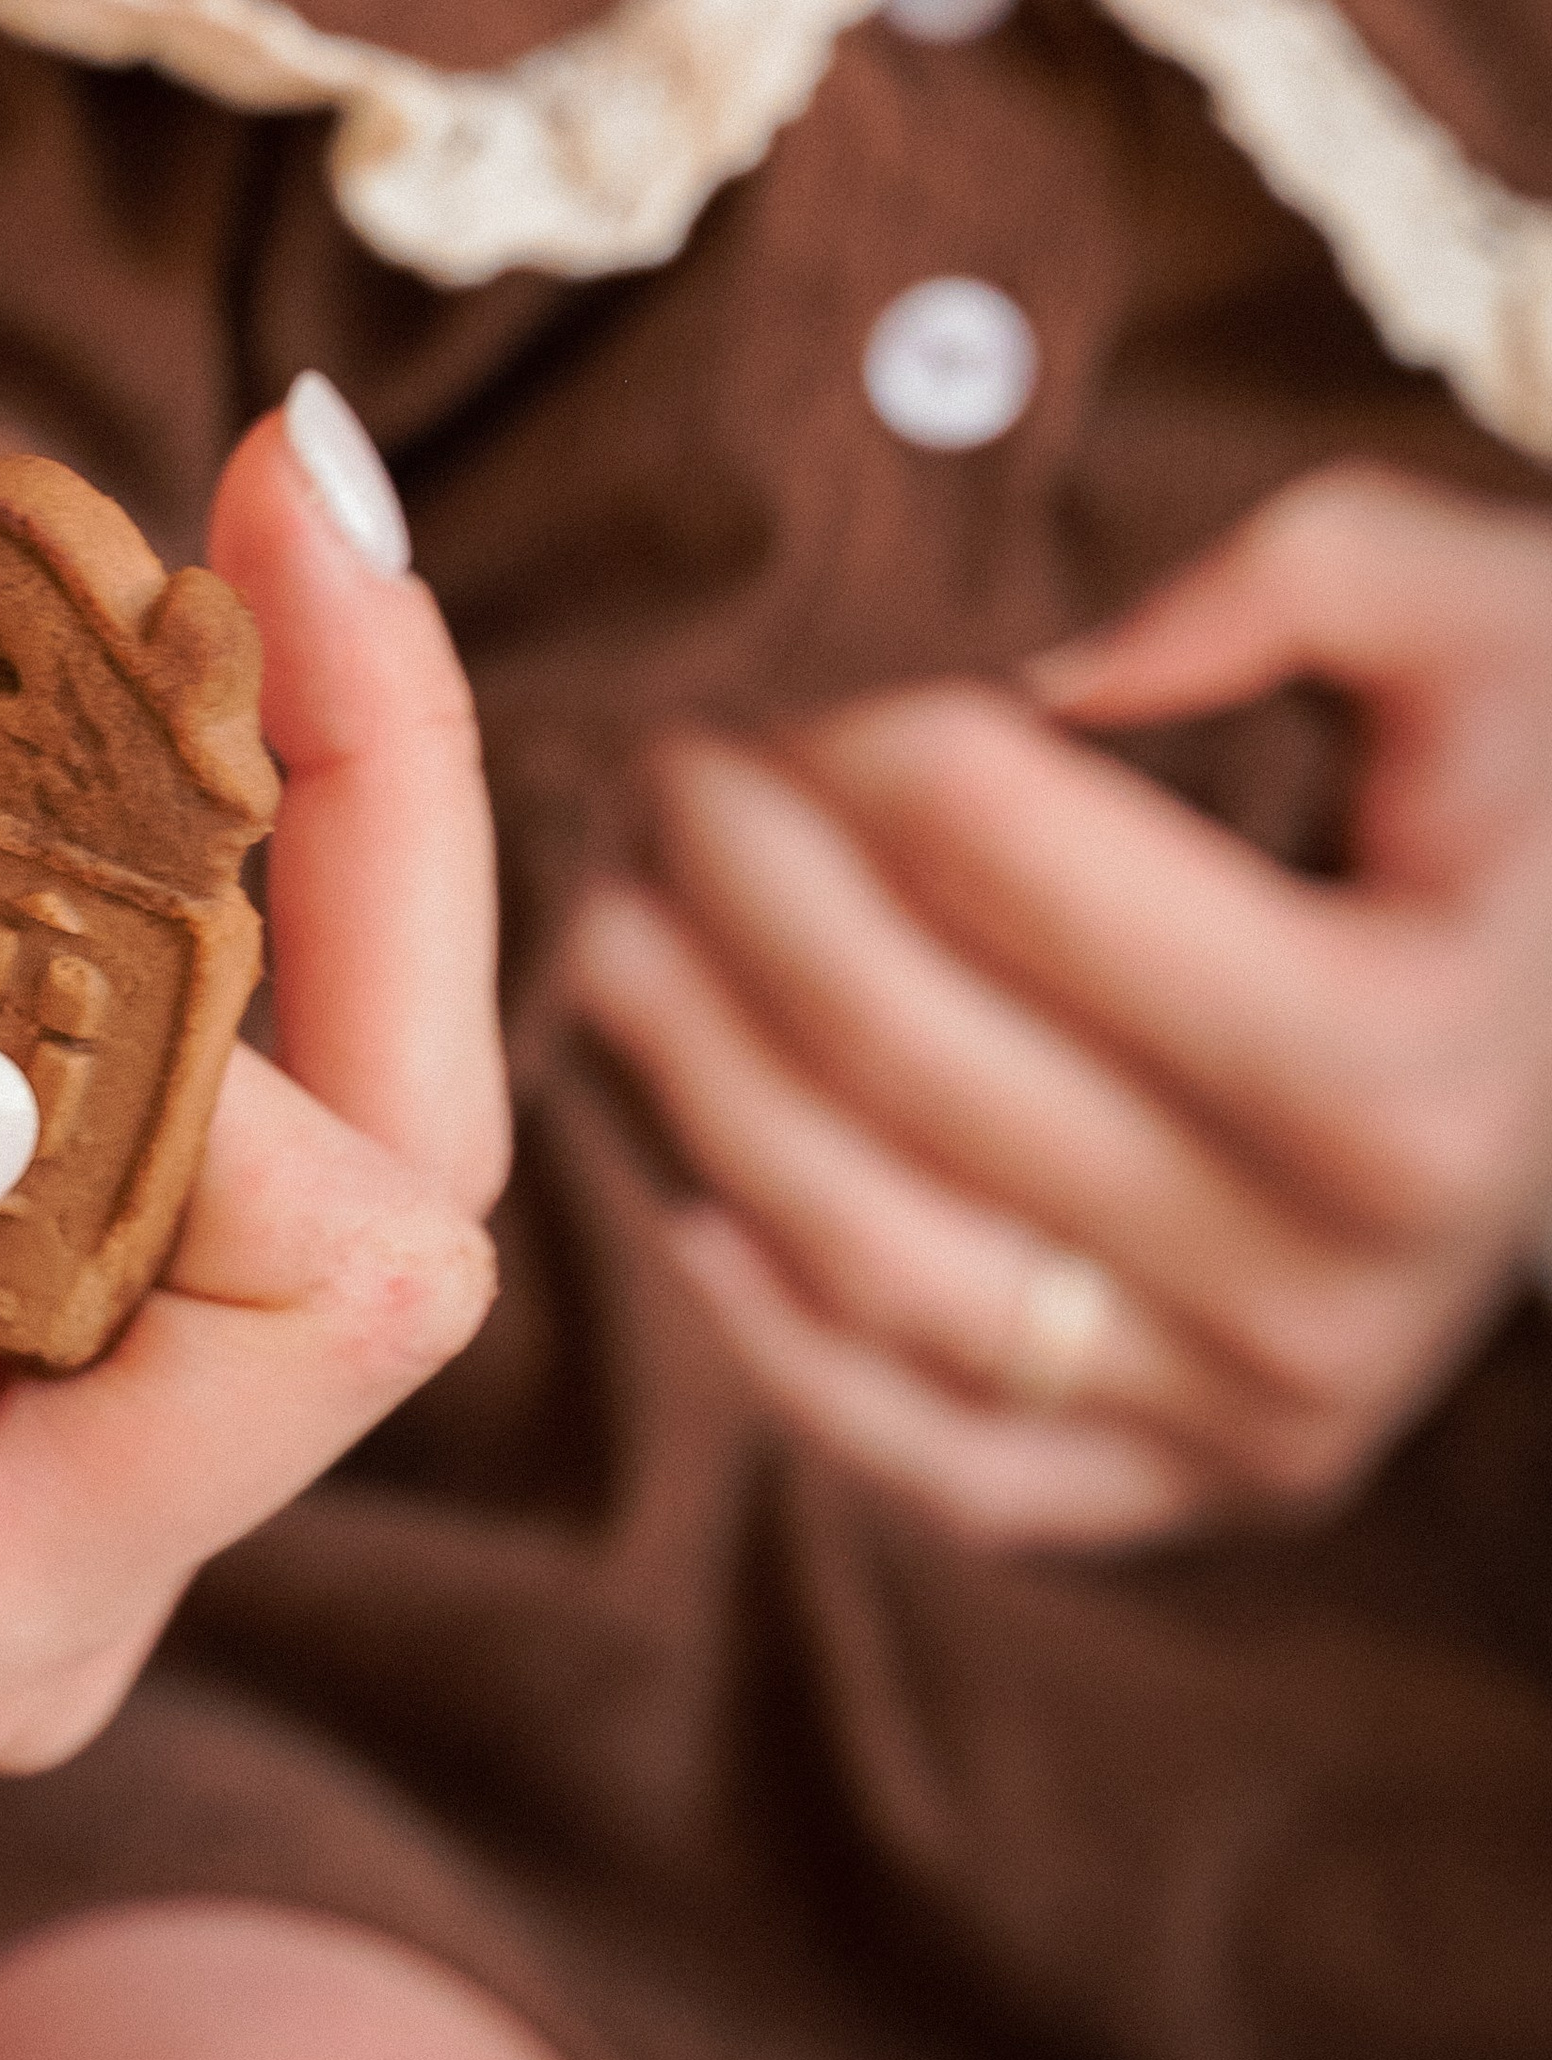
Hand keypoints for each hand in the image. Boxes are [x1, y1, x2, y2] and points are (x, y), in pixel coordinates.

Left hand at [565, 465, 1551, 1550]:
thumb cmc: (1545, 780)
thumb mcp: (1478, 605)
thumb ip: (1272, 574)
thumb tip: (1024, 651)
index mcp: (1402, 1060)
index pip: (1002, 850)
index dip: (838, 727)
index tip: (756, 645)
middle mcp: (1333, 1280)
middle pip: (906, 1046)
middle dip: (732, 875)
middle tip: (648, 751)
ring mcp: (1265, 1411)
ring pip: (882, 1258)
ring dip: (700, 1083)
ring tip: (602, 929)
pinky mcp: (1204, 1484)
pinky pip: (943, 1458)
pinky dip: (785, 1350)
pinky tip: (683, 1200)